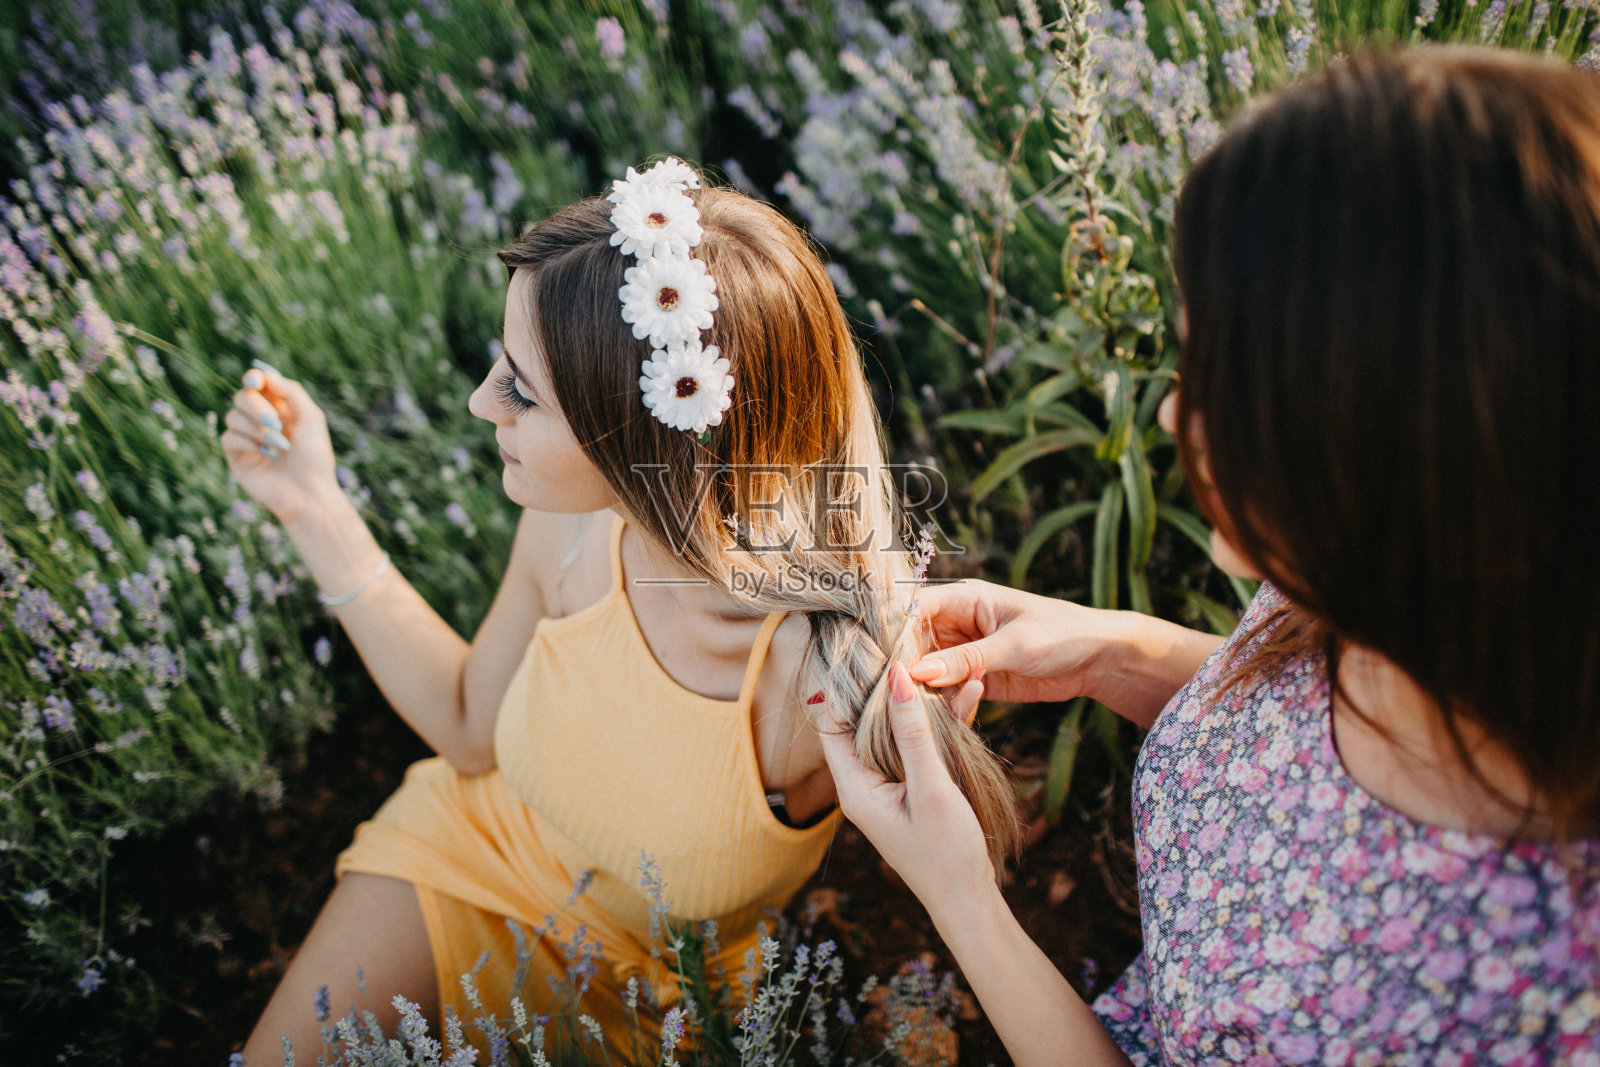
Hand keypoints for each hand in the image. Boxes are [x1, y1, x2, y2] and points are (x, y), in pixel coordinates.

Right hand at [219, 362, 339, 524]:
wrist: (309, 493)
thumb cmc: (314, 457)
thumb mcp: (311, 418)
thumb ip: (291, 392)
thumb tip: (266, 374)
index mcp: (279, 407)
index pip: (258, 384)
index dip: (254, 378)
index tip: (256, 381)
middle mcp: (259, 420)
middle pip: (242, 397)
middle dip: (257, 407)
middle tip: (277, 425)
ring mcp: (246, 437)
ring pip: (233, 416)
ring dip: (258, 430)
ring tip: (281, 447)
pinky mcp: (236, 456)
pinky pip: (229, 437)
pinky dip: (249, 444)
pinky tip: (269, 456)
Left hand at [818, 662, 996, 905]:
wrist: (971, 902)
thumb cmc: (946, 853)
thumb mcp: (931, 787)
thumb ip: (912, 732)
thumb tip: (895, 677)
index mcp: (855, 786)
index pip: (832, 722)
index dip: (847, 688)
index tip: (872, 653)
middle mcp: (865, 782)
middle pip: (864, 720)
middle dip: (888, 686)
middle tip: (910, 646)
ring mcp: (890, 784)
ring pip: (897, 729)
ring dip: (920, 700)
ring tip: (946, 664)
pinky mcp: (915, 786)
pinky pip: (920, 744)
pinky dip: (940, 722)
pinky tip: (969, 693)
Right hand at [908, 579, 1111, 703]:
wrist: (1098, 660)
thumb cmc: (1060, 634)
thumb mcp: (1013, 645)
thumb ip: (965, 659)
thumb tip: (917, 672)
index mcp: (965, 599)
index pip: (915, 610)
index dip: (898, 634)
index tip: (888, 663)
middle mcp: (958, 625)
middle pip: (915, 644)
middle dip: (908, 669)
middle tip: (900, 696)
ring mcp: (965, 654)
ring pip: (928, 672)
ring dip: (926, 691)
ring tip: (925, 709)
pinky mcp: (976, 680)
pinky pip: (948, 693)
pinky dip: (945, 705)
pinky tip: (949, 714)